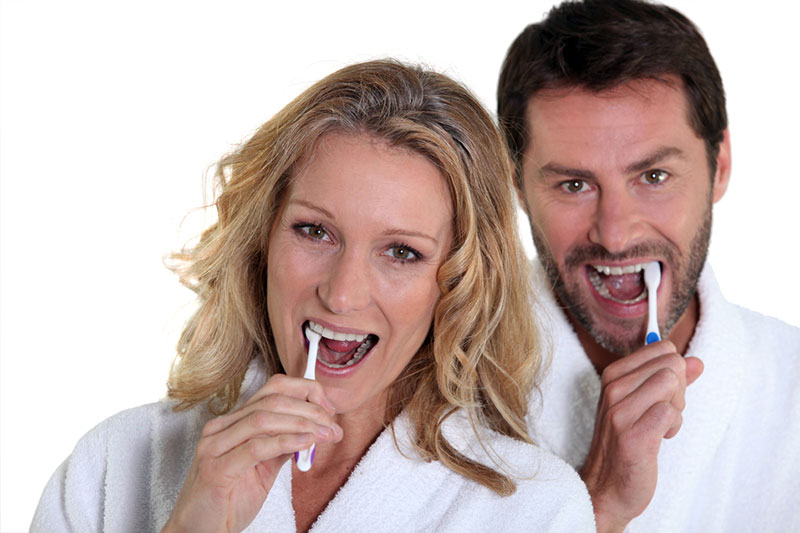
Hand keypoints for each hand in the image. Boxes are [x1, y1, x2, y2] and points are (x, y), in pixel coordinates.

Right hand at [163, 373, 342, 532]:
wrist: (199, 531)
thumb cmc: (227, 500)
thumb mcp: (263, 467)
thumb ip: (283, 446)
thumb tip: (313, 430)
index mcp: (232, 422)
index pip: (272, 389)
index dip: (305, 392)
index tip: (328, 409)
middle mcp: (220, 428)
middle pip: (272, 400)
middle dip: (310, 409)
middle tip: (332, 425)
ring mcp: (215, 446)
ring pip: (264, 418)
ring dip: (302, 423)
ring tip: (325, 434)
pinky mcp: (216, 468)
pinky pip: (256, 447)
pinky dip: (286, 441)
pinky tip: (306, 443)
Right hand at [579, 341, 702, 532]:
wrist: (606, 486)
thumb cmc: (626, 442)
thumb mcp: (643, 403)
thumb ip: (672, 380)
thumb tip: (697, 362)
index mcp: (613, 374)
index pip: (663, 348)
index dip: (673, 372)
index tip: (660, 395)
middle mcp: (613, 388)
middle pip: (672, 364)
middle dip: (679, 389)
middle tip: (662, 413)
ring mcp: (620, 411)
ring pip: (672, 384)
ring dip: (677, 409)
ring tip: (660, 426)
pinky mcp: (633, 435)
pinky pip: (672, 413)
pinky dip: (674, 427)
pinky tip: (659, 439)